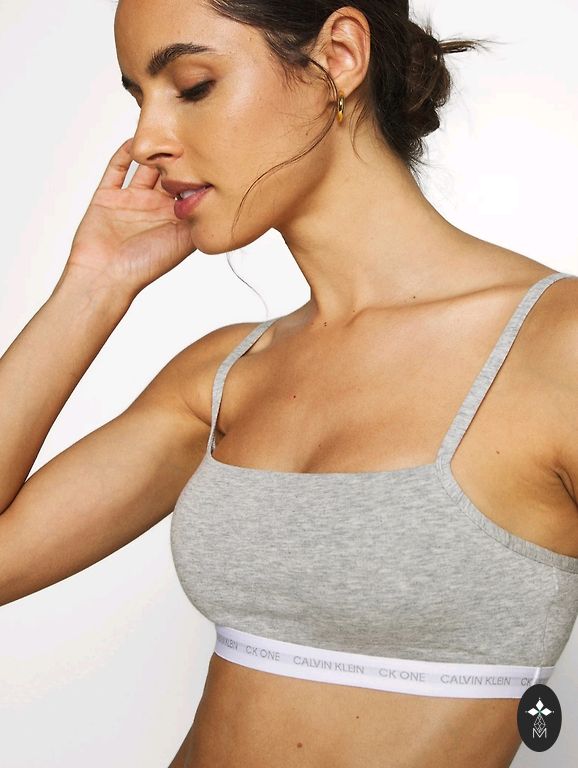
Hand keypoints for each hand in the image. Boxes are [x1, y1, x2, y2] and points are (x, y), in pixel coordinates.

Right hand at [60, 138, 199, 298]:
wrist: (105, 278)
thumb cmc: (145, 267)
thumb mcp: (183, 242)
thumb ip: (200, 218)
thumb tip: (222, 198)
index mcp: (174, 219)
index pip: (191, 188)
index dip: (201, 172)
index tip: (213, 151)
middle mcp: (154, 208)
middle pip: (169, 173)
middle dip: (179, 155)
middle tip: (192, 129)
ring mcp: (130, 201)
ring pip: (144, 167)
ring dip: (153, 150)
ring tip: (165, 125)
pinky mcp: (107, 197)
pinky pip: (116, 169)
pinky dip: (123, 153)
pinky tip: (134, 139)